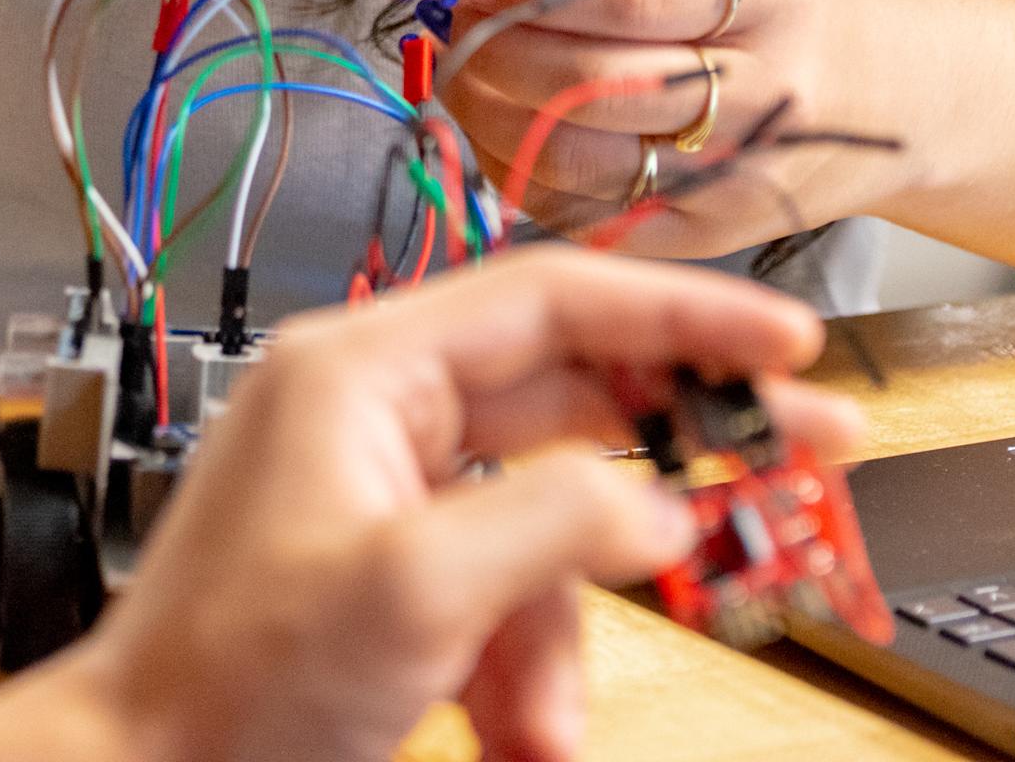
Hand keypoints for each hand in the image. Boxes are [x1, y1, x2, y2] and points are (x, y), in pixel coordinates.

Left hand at [43, 249, 860, 761]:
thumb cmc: (223, 687)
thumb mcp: (414, 593)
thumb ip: (556, 524)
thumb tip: (660, 507)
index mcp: (368, 365)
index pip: (561, 296)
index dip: (684, 313)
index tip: (781, 343)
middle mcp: (382, 405)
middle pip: (575, 397)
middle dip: (674, 459)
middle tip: (791, 462)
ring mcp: (388, 487)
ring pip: (550, 521)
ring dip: (575, 629)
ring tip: (552, 725)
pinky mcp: (395, 564)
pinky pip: (508, 590)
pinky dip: (530, 667)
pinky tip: (520, 733)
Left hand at [443, 0, 906, 257]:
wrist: (893, 102)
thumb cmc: (796, 12)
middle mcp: (763, 95)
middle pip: (591, 88)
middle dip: (494, 56)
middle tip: (454, 28)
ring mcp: (734, 178)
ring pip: (573, 161)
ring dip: (489, 118)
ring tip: (466, 76)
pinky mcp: (705, 238)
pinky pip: (582, 214)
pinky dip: (521, 173)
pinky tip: (505, 131)